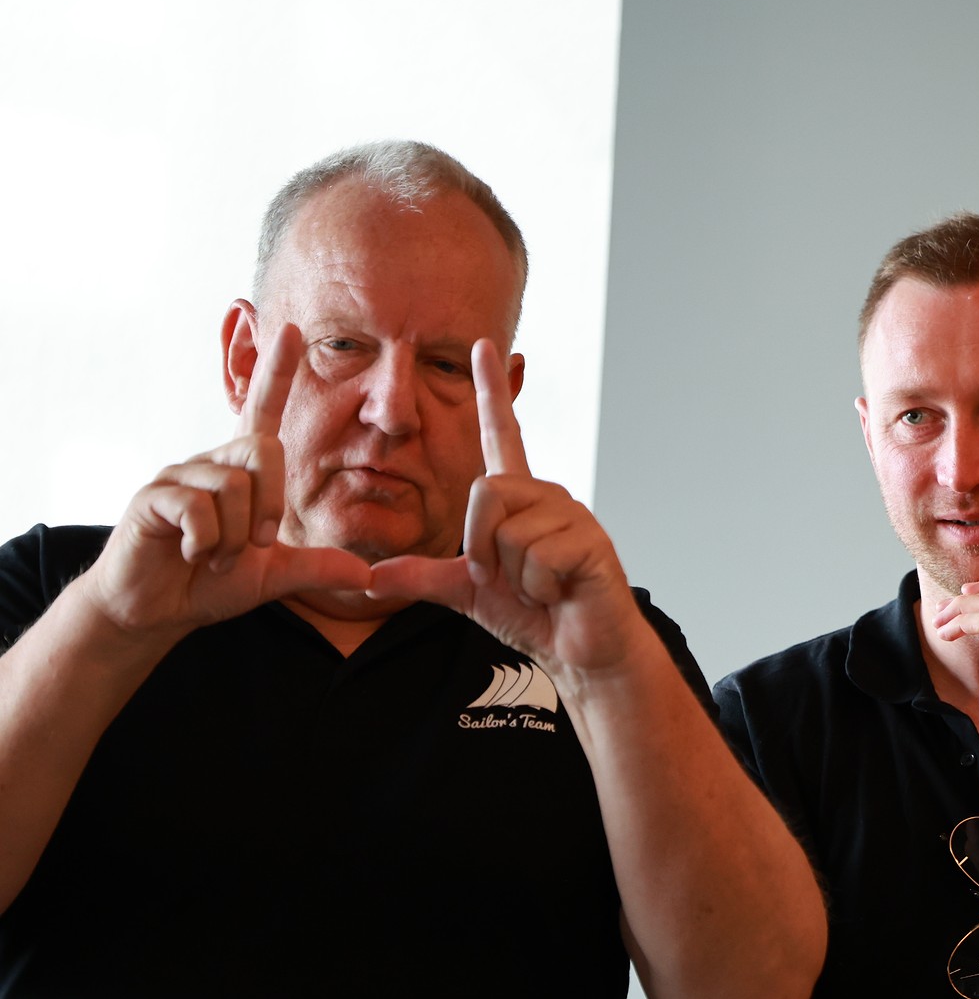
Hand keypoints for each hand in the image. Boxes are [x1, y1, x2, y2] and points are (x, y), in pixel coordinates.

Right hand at [78, 322, 370, 637]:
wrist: (154, 611)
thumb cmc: (210, 583)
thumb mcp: (274, 576)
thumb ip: (318, 568)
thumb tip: (368, 574)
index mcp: (242, 471)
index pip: (263, 411)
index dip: (276, 372)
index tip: (290, 329)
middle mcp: (212, 461)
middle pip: (264, 450)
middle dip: (271, 505)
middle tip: (257, 545)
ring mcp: (180, 474)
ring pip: (234, 486)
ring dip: (236, 537)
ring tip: (216, 557)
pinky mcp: (153, 496)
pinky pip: (198, 508)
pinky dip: (206, 542)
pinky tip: (191, 554)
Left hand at [367, 341, 643, 681]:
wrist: (582, 651)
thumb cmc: (533, 614)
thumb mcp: (465, 592)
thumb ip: (420, 577)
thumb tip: (368, 577)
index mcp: (519, 498)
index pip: (501, 434)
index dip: (491, 393)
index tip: (484, 347)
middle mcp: (547, 495)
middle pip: (485, 492)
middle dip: (481, 547)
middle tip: (510, 577)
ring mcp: (572, 514)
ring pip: (507, 529)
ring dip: (512, 573)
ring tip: (540, 586)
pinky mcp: (590, 540)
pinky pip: (536, 556)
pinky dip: (537, 587)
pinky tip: (559, 592)